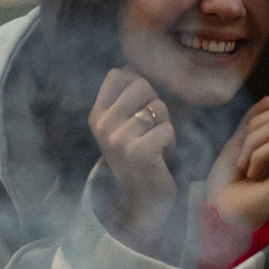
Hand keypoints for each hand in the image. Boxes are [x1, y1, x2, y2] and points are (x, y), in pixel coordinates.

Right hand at [88, 65, 176, 246]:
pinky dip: (171, 142)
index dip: (136, 83)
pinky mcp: (139, 152)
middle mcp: (104, 125)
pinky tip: (161, 156)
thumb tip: (129, 66)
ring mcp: (119, 138)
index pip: (117, 75)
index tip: (139, 107)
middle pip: (141, 85)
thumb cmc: (136, 159)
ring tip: (155, 144)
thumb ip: (125, 99)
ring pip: (158, 107)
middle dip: (155, 104)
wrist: (139, 201)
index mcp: (97, 115)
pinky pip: (168, 128)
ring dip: (165, 126)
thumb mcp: (123, 126)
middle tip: (151, 129)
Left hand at [208, 97, 268, 238]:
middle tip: (243, 154)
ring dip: (253, 144)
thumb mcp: (238, 142)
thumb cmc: (226, 183)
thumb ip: (253, 121)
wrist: (221, 211)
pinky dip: (257, 156)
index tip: (248, 135)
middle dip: (255, 127)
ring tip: (246, 166)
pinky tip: (252, 175)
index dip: (268, 113)